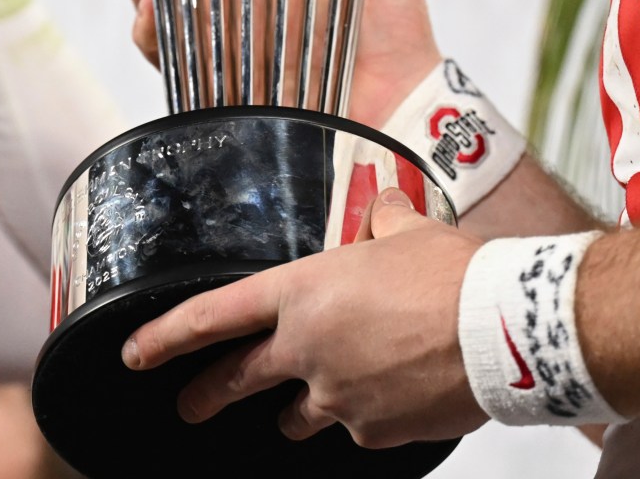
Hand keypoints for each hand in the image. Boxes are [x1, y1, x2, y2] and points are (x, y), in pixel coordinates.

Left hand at [123, 189, 485, 447]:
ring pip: (299, 414)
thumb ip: (382, 220)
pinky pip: (358, 428)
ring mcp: (338, 398)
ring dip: (298, 410)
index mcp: (302, 292)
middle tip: (189, 404)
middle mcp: (308, 349)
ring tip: (304, 410)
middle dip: (205, 394)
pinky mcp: (373, 432)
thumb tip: (384, 206)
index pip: (212, 317)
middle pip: (236, 380)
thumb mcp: (407, 230)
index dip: (166, 336)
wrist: (502, 330)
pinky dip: (367, 416)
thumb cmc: (454, 274)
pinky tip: (393, 398)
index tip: (137, 352)